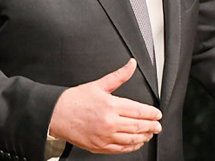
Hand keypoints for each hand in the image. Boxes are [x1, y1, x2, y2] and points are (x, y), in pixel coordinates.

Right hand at [48, 59, 162, 153]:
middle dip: (151, 126)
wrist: (56, 114)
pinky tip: (136, 143)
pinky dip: (131, 147)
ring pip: (131, 139)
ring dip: (144, 137)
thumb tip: (131, 64)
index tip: (157, 114)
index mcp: (111, 106)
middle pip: (138, 126)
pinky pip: (120, 149)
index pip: (139, 111)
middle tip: (158, 126)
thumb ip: (119, 75)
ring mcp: (104, 136)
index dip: (152, 114)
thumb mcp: (99, 84)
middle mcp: (109, 122)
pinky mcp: (99, 146)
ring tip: (150, 134)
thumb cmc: (76, 100)